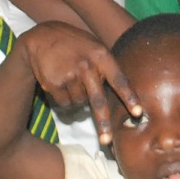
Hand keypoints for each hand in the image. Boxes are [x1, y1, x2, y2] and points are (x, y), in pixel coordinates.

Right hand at [15, 21, 143, 143]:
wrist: (42, 37)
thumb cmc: (75, 45)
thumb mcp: (94, 47)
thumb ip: (106, 66)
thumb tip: (120, 95)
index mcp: (101, 56)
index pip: (119, 79)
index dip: (129, 97)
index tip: (137, 113)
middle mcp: (87, 66)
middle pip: (98, 101)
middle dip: (103, 123)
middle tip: (107, 141)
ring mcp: (69, 75)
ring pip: (79, 103)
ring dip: (78, 99)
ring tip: (71, 80)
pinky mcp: (54, 84)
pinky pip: (64, 103)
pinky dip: (64, 99)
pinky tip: (60, 83)